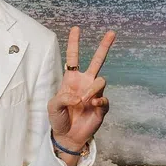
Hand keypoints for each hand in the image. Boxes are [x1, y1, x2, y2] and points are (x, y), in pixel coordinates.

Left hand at [48, 27, 114, 150]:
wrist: (68, 136)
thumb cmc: (59, 119)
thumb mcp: (53, 106)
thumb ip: (62, 98)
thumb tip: (79, 96)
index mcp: (71, 79)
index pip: (73, 58)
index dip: (74, 43)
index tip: (76, 29)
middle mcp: (85, 83)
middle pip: (97, 61)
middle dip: (104, 46)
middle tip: (111, 32)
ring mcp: (95, 93)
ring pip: (101, 80)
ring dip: (91, 90)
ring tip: (83, 101)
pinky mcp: (102, 106)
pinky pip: (104, 98)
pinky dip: (98, 101)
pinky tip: (93, 105)